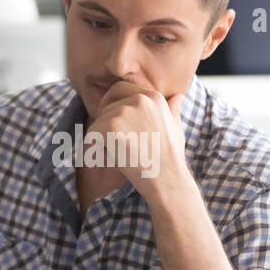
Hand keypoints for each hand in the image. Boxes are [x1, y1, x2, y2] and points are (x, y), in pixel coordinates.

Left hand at [87, 80, 188, 198]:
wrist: (167, 181)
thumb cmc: (170, 158)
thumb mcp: (176, 128)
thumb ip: (173, 109)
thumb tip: (179, 96)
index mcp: (153, 96)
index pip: (120, 88)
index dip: (112, 102)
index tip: (113, 119)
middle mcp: (139, 99)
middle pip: (108, 102)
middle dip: (104, 115)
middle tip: (108, 135)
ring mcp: (124, 112)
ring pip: (99, 118)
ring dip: (102, 134)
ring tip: (118, 151)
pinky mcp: (110, 127)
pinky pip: (91, 132)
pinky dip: (95, 145)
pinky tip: (110, 156)